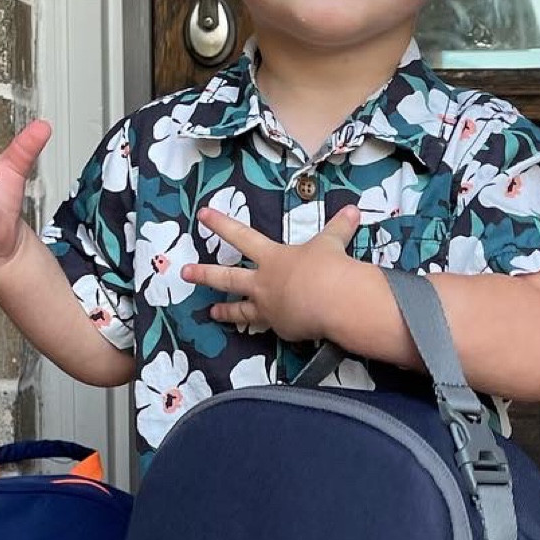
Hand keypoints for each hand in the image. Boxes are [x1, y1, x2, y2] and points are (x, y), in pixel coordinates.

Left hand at [182, 206, 362, 342]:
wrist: (335, 302)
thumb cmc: (329, 267)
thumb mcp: (332, 243)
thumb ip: (339, 228)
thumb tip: (354, 210)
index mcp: (272, 257)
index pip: (241, 236)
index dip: (221, 224)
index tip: (202, 215)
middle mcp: (264, 283)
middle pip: (226, 278)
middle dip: (203, 274)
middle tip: (185, 273)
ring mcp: (268, 308)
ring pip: (239, 309)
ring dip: (224, 311)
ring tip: (211, 313)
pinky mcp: (280, 329)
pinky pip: (271, 327)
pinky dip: (271, 326)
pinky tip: (274, 327)